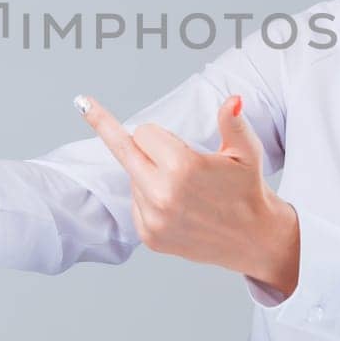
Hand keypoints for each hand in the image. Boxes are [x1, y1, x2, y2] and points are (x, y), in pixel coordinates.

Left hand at [73, 92, 298, 290]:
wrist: (254, 240)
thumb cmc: (249, 190)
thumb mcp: (245, 152)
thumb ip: (232, 122)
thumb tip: (233, 100)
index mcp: (183, 167)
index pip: (143, 132)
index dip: (160, 134)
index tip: (172, 140)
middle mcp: (163, 194)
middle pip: (127, 152)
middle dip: (136, 144)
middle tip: (85, 103)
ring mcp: (154, 219)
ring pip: (133, 178)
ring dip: (149, 175)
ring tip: (184, 189)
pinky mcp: (150, 237)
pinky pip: (135, 204)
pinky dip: (148, 199)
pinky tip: (175, 206)